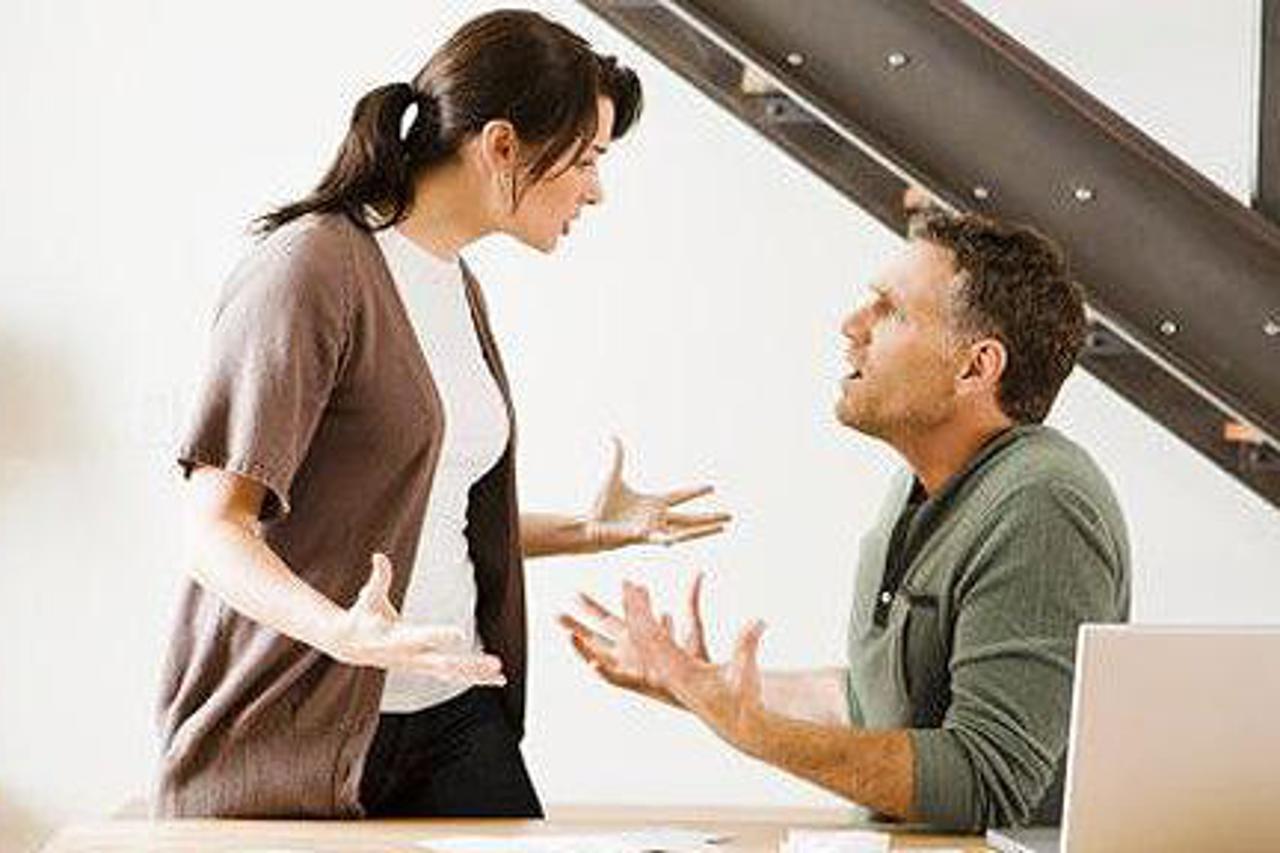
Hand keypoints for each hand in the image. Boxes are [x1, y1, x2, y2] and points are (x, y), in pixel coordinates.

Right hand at [329, 553, 505, 685]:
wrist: (350, 645)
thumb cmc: (362, 616)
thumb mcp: (368, 597)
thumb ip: (378, 578)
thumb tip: (379, 555)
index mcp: (398, 639)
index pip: (421, 638)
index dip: (438, 637)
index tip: (460, 635)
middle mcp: (411, 656)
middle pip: (444, 664)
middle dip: (470, 665)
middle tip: (496, 663)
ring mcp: (419, 664)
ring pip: (452, 673)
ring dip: (477, 673)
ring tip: (501, 673)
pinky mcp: (424, 666)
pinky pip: (452, 674)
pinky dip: (474, 677)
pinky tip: (496, 679)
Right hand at [559, 572, 709, 705]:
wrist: (704, 685)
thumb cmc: (696, 658)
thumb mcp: (691, 620)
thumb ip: (690, 595)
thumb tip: (698, 572)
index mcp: (637, 636)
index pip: (608, 617)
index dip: (590, 606)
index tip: (575, 593)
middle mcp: (629, 651)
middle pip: (595, 635)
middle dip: (575, 624)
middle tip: (555, 614)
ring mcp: (630, 667)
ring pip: (597, 655)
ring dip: (582, 645)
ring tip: (567, 634)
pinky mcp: (636, 683)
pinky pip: (612, 677)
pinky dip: (601, 670)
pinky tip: (592, 661)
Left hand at [586, 438, 730, 549]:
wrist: (588, 523)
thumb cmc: (600, 505)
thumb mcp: (613, 476)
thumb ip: (617, 457)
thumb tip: (613, 436)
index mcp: (653, 502)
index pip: (680, 496)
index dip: (695, 491)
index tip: (712, 487)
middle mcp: (656, 517)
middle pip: (689, 518)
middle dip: (709, 518)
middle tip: (730, 518)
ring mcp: (651, 529)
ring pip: (683, 532)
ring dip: (702, 530)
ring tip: (721, 528)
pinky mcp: (642, 537)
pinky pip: (661, 539)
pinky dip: (669, 539)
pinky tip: (681, 539)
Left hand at [621, 581, 765, 748]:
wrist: (741, 728)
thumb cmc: (743, 701)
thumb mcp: (745, 672)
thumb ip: (747, 645)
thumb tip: (758, 620)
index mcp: (680, 671)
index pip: (652, 637)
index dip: (642, 613)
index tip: (635, 591)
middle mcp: (670, 673)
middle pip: (643, 637)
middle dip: (634, 609)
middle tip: (627, 583)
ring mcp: (673, 675)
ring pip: (648, 643)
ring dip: (642, 618)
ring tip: (639, 593)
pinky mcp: (680, 676)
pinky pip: (660, 649)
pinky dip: (655, 629)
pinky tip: (664, 616)